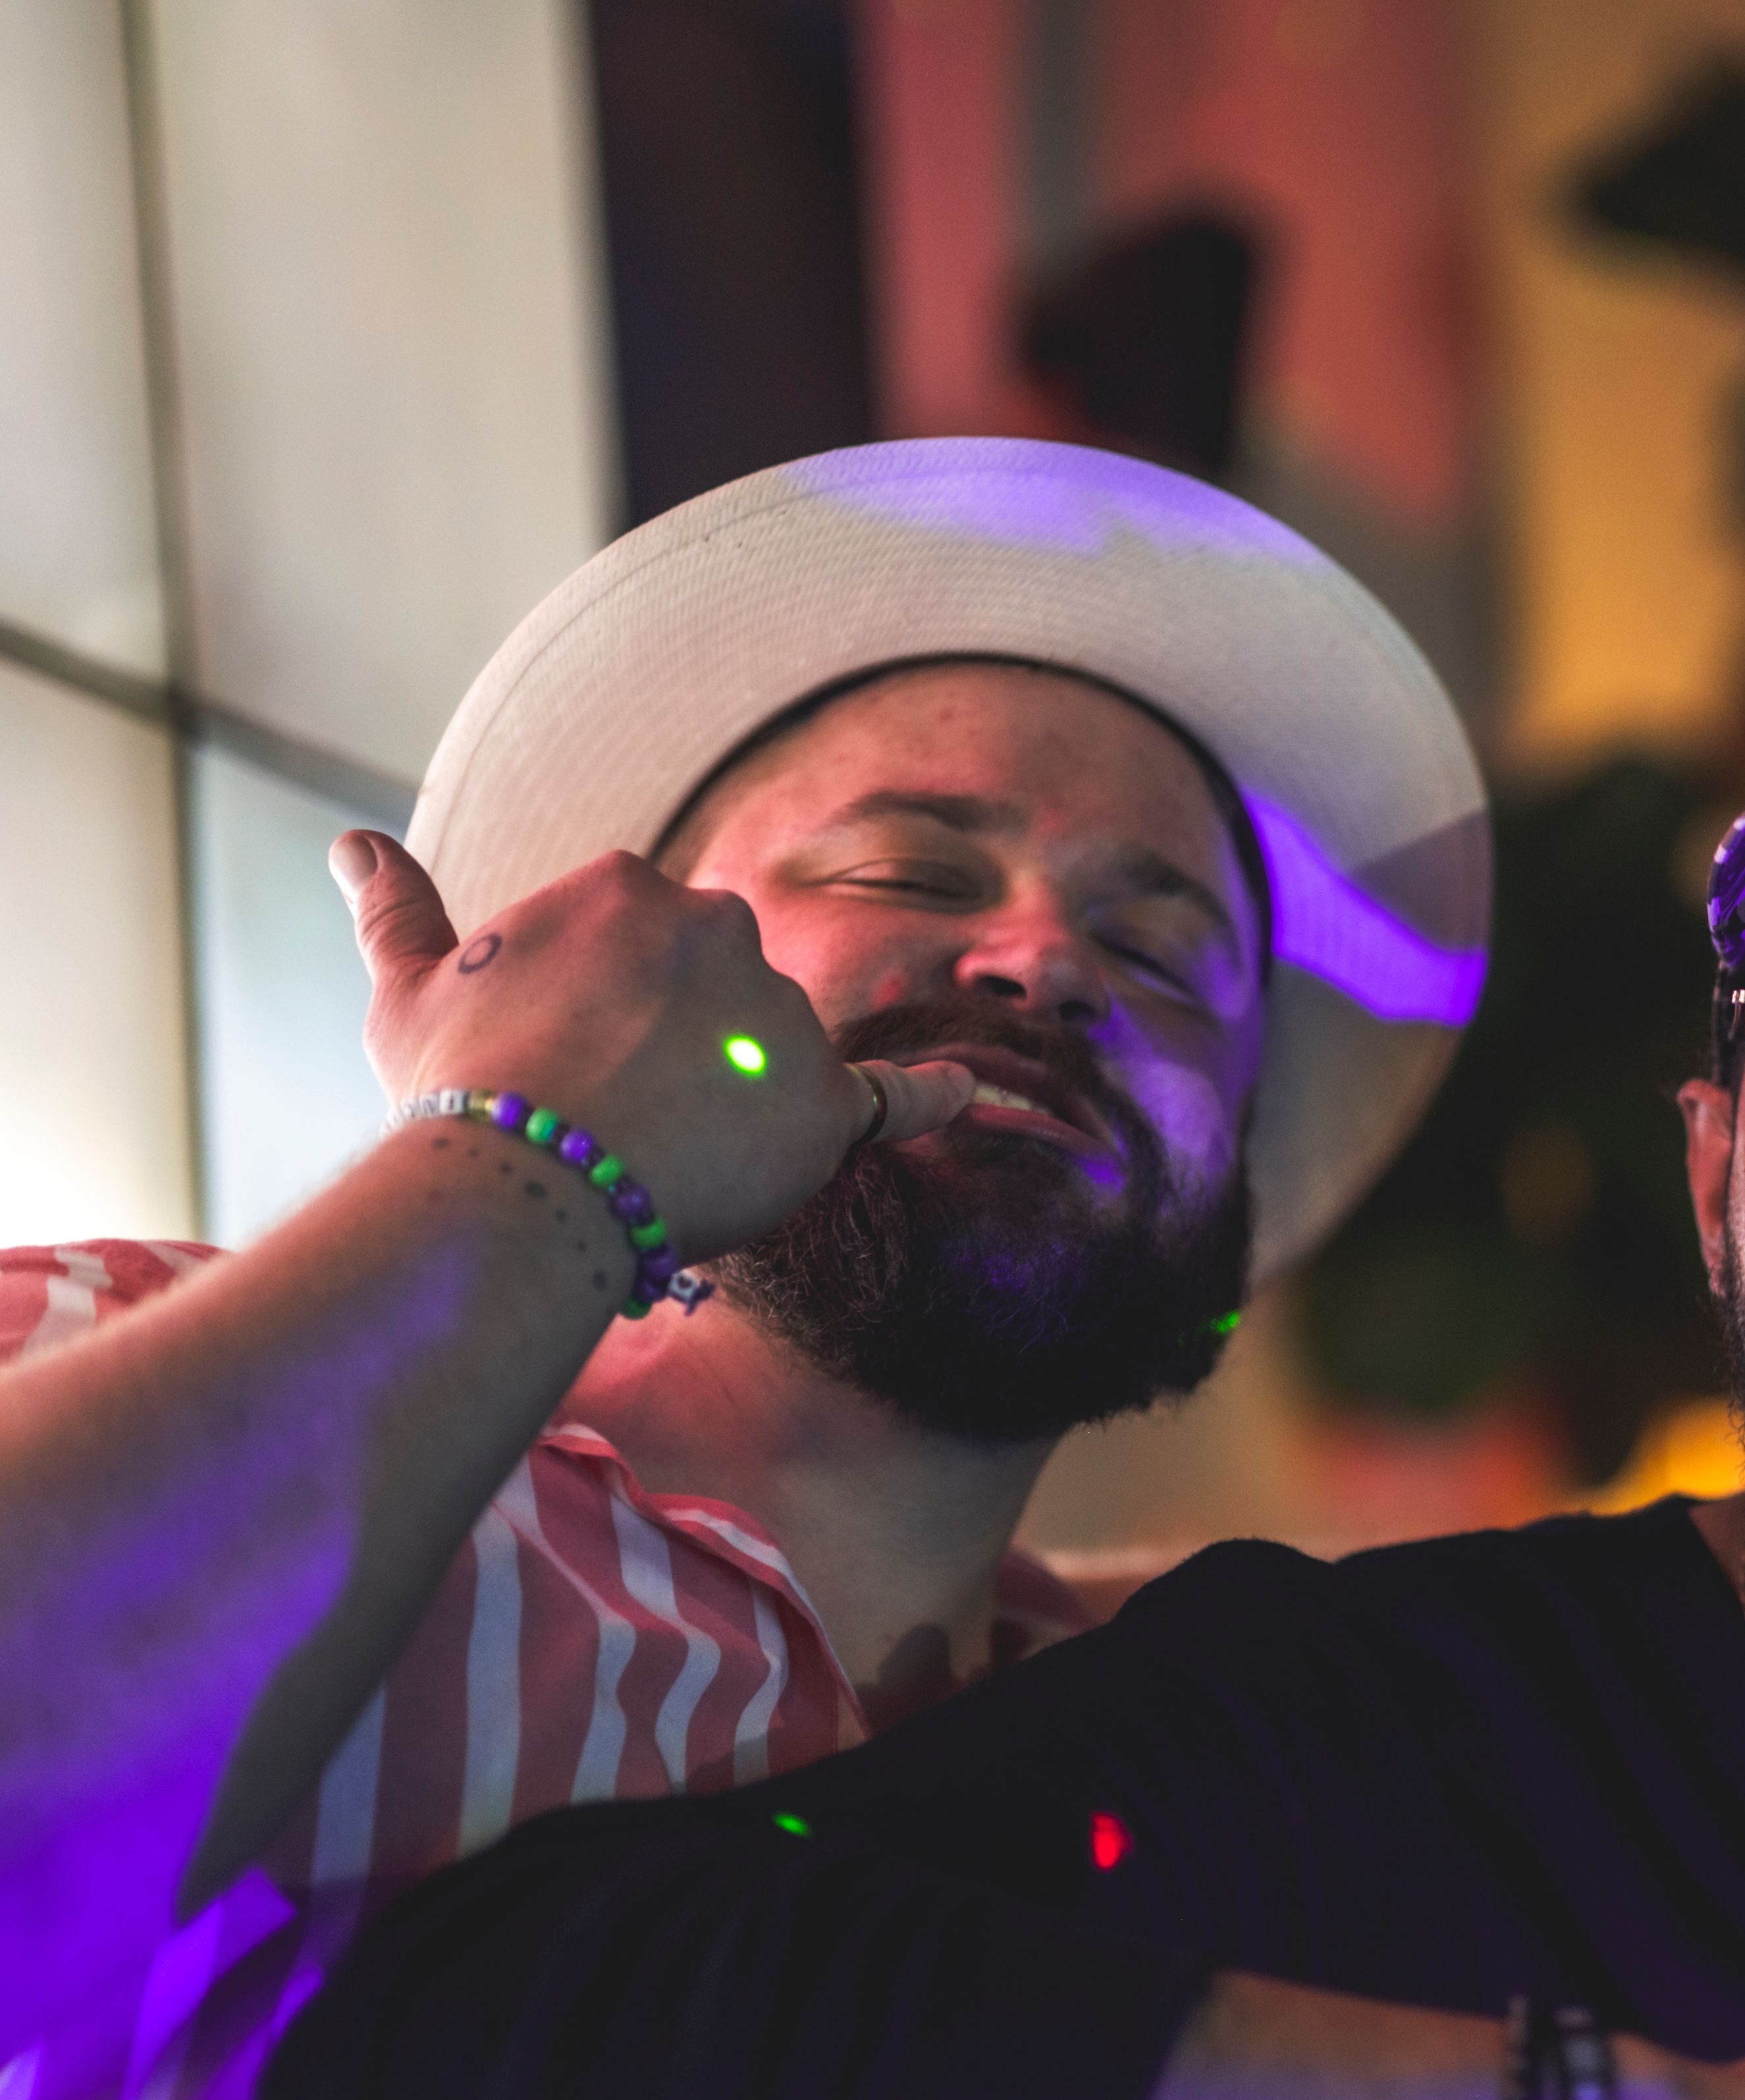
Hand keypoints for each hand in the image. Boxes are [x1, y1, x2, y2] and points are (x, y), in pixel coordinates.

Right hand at [343, 830, 972, 1262]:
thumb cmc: (457, 1090)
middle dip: (676, 1049)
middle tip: (608, 1116)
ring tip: (656, 1158)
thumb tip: (351, 846)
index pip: (646, 950)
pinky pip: (891, 1096)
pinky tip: (965, 1095)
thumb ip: (397, 912)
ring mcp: (777, 1009)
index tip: (566, 1064)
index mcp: (627, 887)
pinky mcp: (822, 1097)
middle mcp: (720, 926)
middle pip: (718, 993)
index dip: (609, 1017)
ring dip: (732, 1101)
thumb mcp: (410, 992)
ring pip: (770, 1056)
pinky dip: (930, 1098)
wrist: (520, 1179)